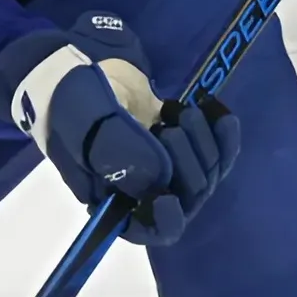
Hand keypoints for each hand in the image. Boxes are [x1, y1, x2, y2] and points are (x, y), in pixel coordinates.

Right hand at [0, 13, 241, 246]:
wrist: (82, 67)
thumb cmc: (73, 100)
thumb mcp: (86, 123)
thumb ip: (118, 152)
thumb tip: (159, 181)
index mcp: (112, 198)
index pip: (148, 229)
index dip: (164, 222)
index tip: (167, 199)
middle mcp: (144, 190)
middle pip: (186, 198)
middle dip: (186, 164)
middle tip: (169, 128)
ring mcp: (168, 167)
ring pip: (207, 173)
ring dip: (204, 142)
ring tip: (179, 110)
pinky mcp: (187, 145)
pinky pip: (219, 150)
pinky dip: (224, 132)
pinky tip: (214, 108)